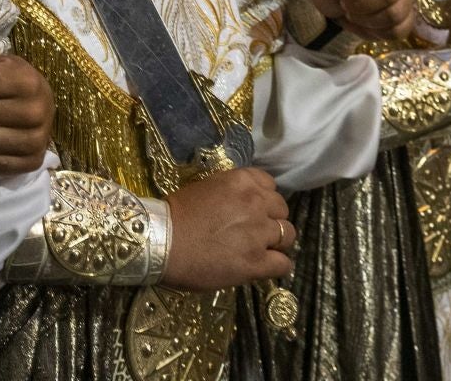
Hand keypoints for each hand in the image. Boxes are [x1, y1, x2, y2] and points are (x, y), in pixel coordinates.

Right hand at [163, 168, 292, 290]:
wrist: (161, 242)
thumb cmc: (175, 216)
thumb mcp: (206, 189)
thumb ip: (231, 193)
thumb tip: (242, 205)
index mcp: (242, 181)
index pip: (270, 185)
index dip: (264, 199)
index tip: (254, 209)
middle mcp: (256, 203)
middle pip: (282, 210)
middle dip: (272, 219)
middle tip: (256, 232)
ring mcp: (258, 233)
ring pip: (288, 235)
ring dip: (278, 242)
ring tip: (262, 251)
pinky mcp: (256, 262)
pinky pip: (283, 264)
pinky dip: (277, 267)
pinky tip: (264, 268)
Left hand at [309, 0, 415, 41]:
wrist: (339, 5)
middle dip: (363, 4)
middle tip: (345, 5)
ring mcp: (405, 0)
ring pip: (395, 15)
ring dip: (368, 20)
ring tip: (352, 15)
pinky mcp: (405, 21)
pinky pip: (399, 31)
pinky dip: (377, 33)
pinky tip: (364, 26)